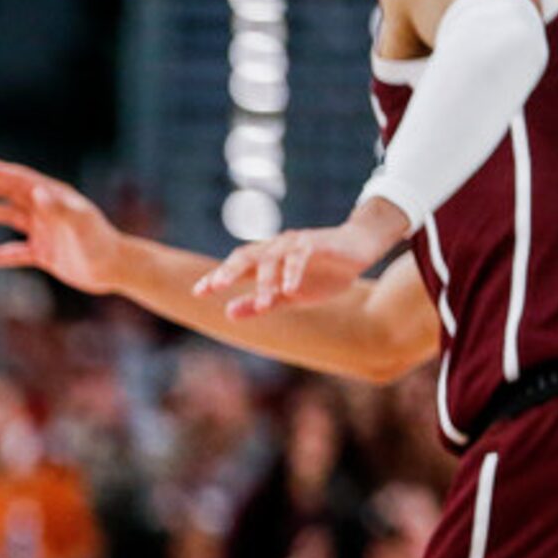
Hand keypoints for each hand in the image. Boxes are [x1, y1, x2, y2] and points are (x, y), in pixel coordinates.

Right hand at [0, 159, 128, 295]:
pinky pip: (14, 252)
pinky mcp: (44, 253)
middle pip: (10, 192)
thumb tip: (36, 192)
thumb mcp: (80, 224)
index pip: (20, 179)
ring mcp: (45, 230)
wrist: (114, 269)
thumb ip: (59, 208)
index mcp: (55, 196)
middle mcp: (48, 209)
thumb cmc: (100, 243)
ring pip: (9, 217)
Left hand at [191, 199, 407, 319]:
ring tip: (261, 303)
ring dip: (266, 281)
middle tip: (215, 287)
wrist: (359, 248)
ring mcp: (294, 244)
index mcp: (266, 260)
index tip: (197, 292)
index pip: (235, 267)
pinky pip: (301, 256)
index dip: (216, 277)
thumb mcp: (288, 295)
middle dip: (229, 271)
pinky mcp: (316, 243)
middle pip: (246, 257)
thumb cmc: (322, 272)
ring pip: (273, 259)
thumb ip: (259, 303)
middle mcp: (275, 248)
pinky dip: (294, 272)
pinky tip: (290, 289)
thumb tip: (227, 314)